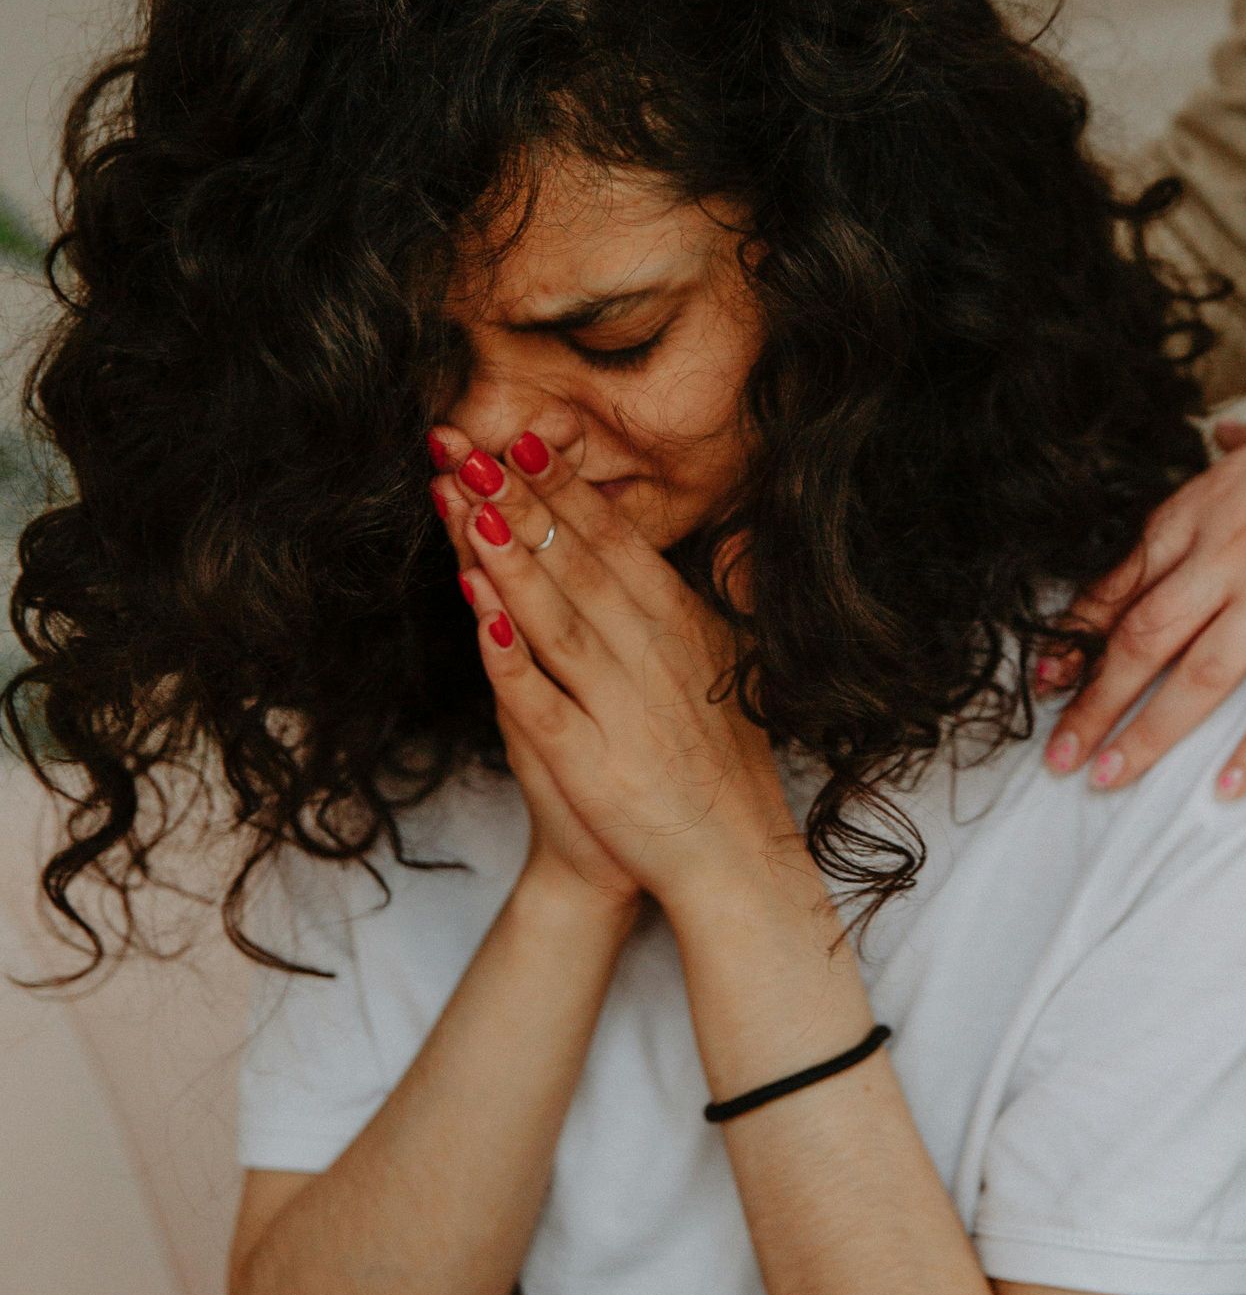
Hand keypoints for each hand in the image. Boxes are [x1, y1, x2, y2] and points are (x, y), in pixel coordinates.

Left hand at [428, 418, 797, 914]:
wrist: (732, 859)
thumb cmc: (715, 763)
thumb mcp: (721, 666)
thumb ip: (694, 605)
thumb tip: (697, 540)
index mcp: (681, 627)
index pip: (614, 541)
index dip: (563, 486)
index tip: (521, 434)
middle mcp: (654, 655)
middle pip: (577, 562)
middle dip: (519, 497)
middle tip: (469, 442)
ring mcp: (623, 706)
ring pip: (556, 615)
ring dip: (508, 552)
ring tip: (464, 496)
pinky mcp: (592, 761)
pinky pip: (540, 696)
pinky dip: (508, 651)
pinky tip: (475, 607)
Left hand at [1047, 372, 1245, 796]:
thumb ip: (1245, 444)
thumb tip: (1226, 435)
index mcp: (1204, 505)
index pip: (1122, 582)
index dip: (1077, 638)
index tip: (1046, 681)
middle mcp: (1226, 551)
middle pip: (1139, 640)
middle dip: (1091, 704)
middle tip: (1059, 756)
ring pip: (1193, 678)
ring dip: (1145, 737)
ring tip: (1109, 781)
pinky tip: (1224, 791)